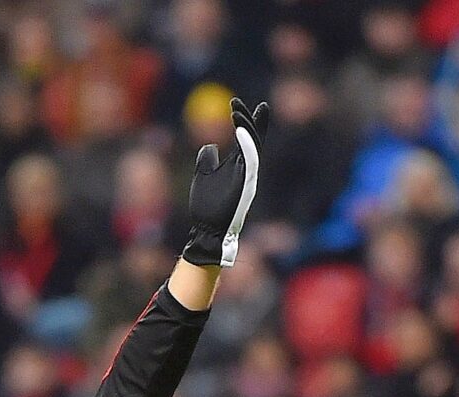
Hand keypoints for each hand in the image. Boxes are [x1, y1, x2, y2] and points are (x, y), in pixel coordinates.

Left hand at [183, 96, 266, 267]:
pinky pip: (250, 159)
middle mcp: (247, 170)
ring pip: (253, 146)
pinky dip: (246, 143)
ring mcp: (248, 177)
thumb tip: (211, 145)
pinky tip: (240, 129)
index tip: (237, 104)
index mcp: (238, 167)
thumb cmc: (206, 208)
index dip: (244, 121)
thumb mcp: (204, 176)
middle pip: (253, 139)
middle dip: (249, 119)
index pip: (245, 139)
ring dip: (246, 126)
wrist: (208, 231)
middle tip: (237, 102)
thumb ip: (208, 160)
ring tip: (237, 111)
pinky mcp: (245, 184)